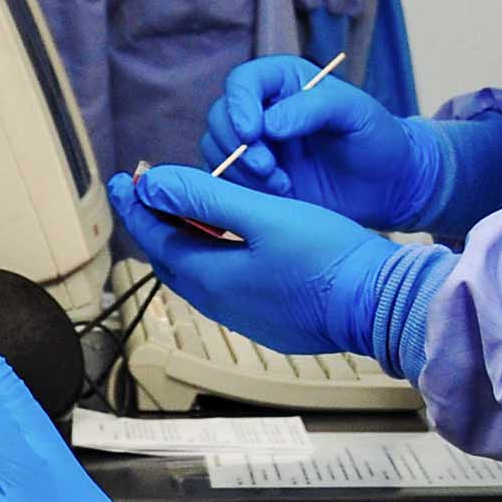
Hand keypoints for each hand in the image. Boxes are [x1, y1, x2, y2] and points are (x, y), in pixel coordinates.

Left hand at [112, 166, 406, 357]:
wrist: (377, 305)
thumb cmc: (328, 258)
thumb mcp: (264, 216)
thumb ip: (206, 198)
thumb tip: (154, 184)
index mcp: (212, 277)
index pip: (156, 238)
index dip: (137, 205)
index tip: (123, 179)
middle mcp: (220, 304)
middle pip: (171, 259)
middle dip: (154, 222)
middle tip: (144, 192)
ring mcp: (245, 317)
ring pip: (197, 274)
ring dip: (183, 242)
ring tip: (181, 213)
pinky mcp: (270, 322)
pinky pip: (224, 287)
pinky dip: (211, 259)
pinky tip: (227, 246)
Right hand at [200, 55, 443, 230]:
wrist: (390, 186)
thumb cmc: (379, 139)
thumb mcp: (358, 112)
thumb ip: (315, 107)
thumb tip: (269, 123)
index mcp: (284, 81)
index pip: (243, 82)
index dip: (239, 106)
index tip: (253, 134)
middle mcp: (263, 110)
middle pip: (220, 117)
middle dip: (237, 145)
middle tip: (269, 169)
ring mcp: (257, 146)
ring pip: (217, 150)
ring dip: (241, 171)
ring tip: (283, 185)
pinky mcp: (255, 179)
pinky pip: (227, 182)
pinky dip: (244, 191)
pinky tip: (281, 196)